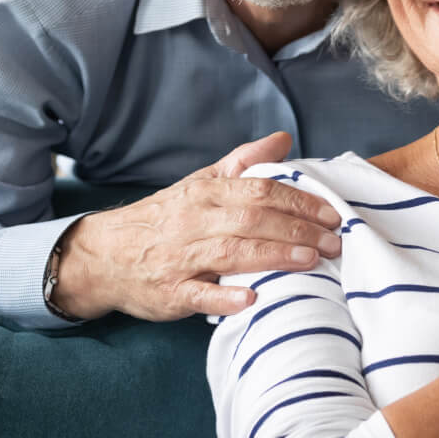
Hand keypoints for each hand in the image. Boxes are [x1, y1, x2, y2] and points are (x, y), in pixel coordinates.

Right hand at [50, 131, 342, 321]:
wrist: (103, 255)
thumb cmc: (162, 220)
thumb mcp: (198, 183)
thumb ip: (242, 163)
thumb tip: (282, 139)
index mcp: (203, 193)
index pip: (258, 190)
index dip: (298, 201)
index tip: (331, 214)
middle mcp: (193, 222)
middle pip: (252, 220)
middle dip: (297, 230)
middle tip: (334, 242)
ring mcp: (181, 258)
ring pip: (232, 253)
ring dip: (274, 256)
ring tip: (310, 261)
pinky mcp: (171, 293)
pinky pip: (199, 293)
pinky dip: (225, 296)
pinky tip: (252, 298)